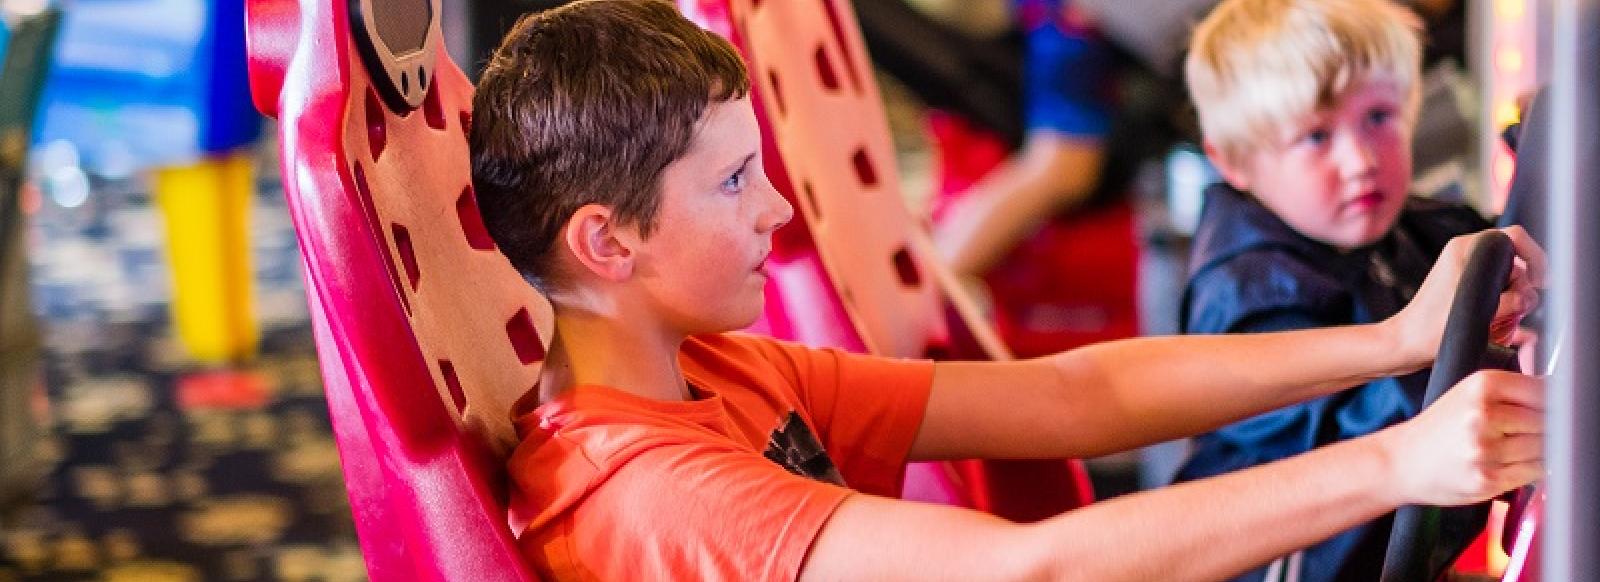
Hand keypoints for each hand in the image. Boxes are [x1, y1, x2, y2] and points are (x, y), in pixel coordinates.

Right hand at [1380, 371, 1544, 506]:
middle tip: (1531, 432)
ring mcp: (1486, 449)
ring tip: (1516, 449)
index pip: (1545, 391)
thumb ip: (1512, 393)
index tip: (1555, 410)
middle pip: (1548, 421)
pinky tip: (1512, 463)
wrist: (1401, 461)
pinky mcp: (1488, 478)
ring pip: (1544, 448)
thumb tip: (1561, 400)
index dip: (1555, 403)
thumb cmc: (1437, 429)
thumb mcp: (1468, 395)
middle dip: (1547, 429)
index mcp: (1482, 386)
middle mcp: (1484, 415)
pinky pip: (1533, 472)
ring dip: (1540, 451)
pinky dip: (1531, 469)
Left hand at [1388, 227, 1546, 370]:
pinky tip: (1497, 326)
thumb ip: (1508, 301)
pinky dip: (1505, 310)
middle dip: (1523, 289)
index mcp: (1465, 249)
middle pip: (1517, 264)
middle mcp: (1468, 256)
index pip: (1515, 237)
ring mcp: (1469, 274)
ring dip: (1515, 303)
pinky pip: (1501, 296)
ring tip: (1499, 322)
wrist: (1405, 345)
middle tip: (1513, 311)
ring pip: (1512, 283)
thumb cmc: (1428, 329)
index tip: (1540, 283)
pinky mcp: (1470, 292)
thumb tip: (1529, 297)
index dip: (1535, 257)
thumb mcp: (1474, 312)